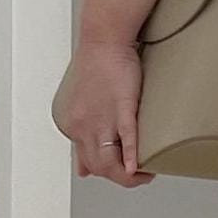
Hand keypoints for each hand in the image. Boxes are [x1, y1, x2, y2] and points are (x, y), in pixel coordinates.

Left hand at [59, 38, 152, 187]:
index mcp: (70, 125)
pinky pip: (127, 139)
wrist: (104, 39)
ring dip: (129, 176)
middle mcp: (80, 126)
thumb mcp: (80, 103)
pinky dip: (133, 157)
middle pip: (99, 167)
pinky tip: (139, 167)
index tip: (123, 169)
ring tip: (146, 173)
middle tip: (139, 176)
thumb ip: (82, 131)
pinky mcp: (122, 107)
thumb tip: (83, 166)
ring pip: (110, 162)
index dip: (109, 170)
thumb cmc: (97, 66)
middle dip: (120, 179)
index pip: (88, 162)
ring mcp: (101, 118)